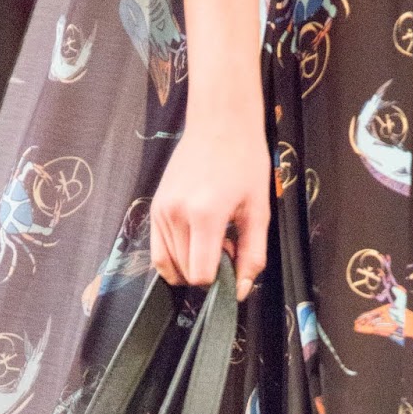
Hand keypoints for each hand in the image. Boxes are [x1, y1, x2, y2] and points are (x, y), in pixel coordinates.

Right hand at [151, 108, 270, 301]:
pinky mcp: (154, 209)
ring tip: (211, 239)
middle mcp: (176, 215)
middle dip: (206, 270)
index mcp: (204, 215)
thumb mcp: (259, 211)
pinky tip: (195, 240)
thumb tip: (240, 291)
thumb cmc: (244, 160)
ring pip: (169, 266)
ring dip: (191, 263)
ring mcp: (160, 211)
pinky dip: (176, 257)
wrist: (220, 122)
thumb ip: (252, 256)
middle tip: (226, 244)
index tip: (232, 258)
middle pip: (185, 273)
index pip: (200, 275)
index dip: (219, 278)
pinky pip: (158, 252)